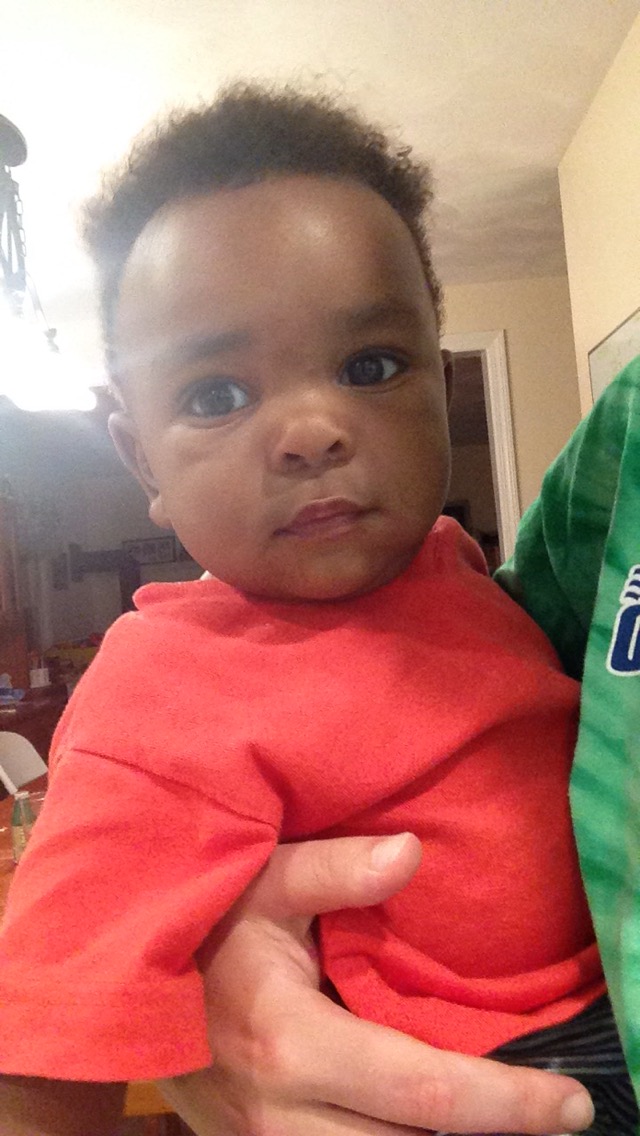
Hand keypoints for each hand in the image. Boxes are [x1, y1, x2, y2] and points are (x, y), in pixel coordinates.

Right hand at [158, 834, 593, 1135]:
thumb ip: (336, 869)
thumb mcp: (261, 881)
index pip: (425, 1091)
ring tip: (490, 1115)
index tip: (567, 1106)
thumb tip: (413, 852)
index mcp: (292, 1044)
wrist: (115, 981)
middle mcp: (283, 1114)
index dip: (507, 1105)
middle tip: (547, 1113)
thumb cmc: (198, 922)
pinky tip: (413, 1117)